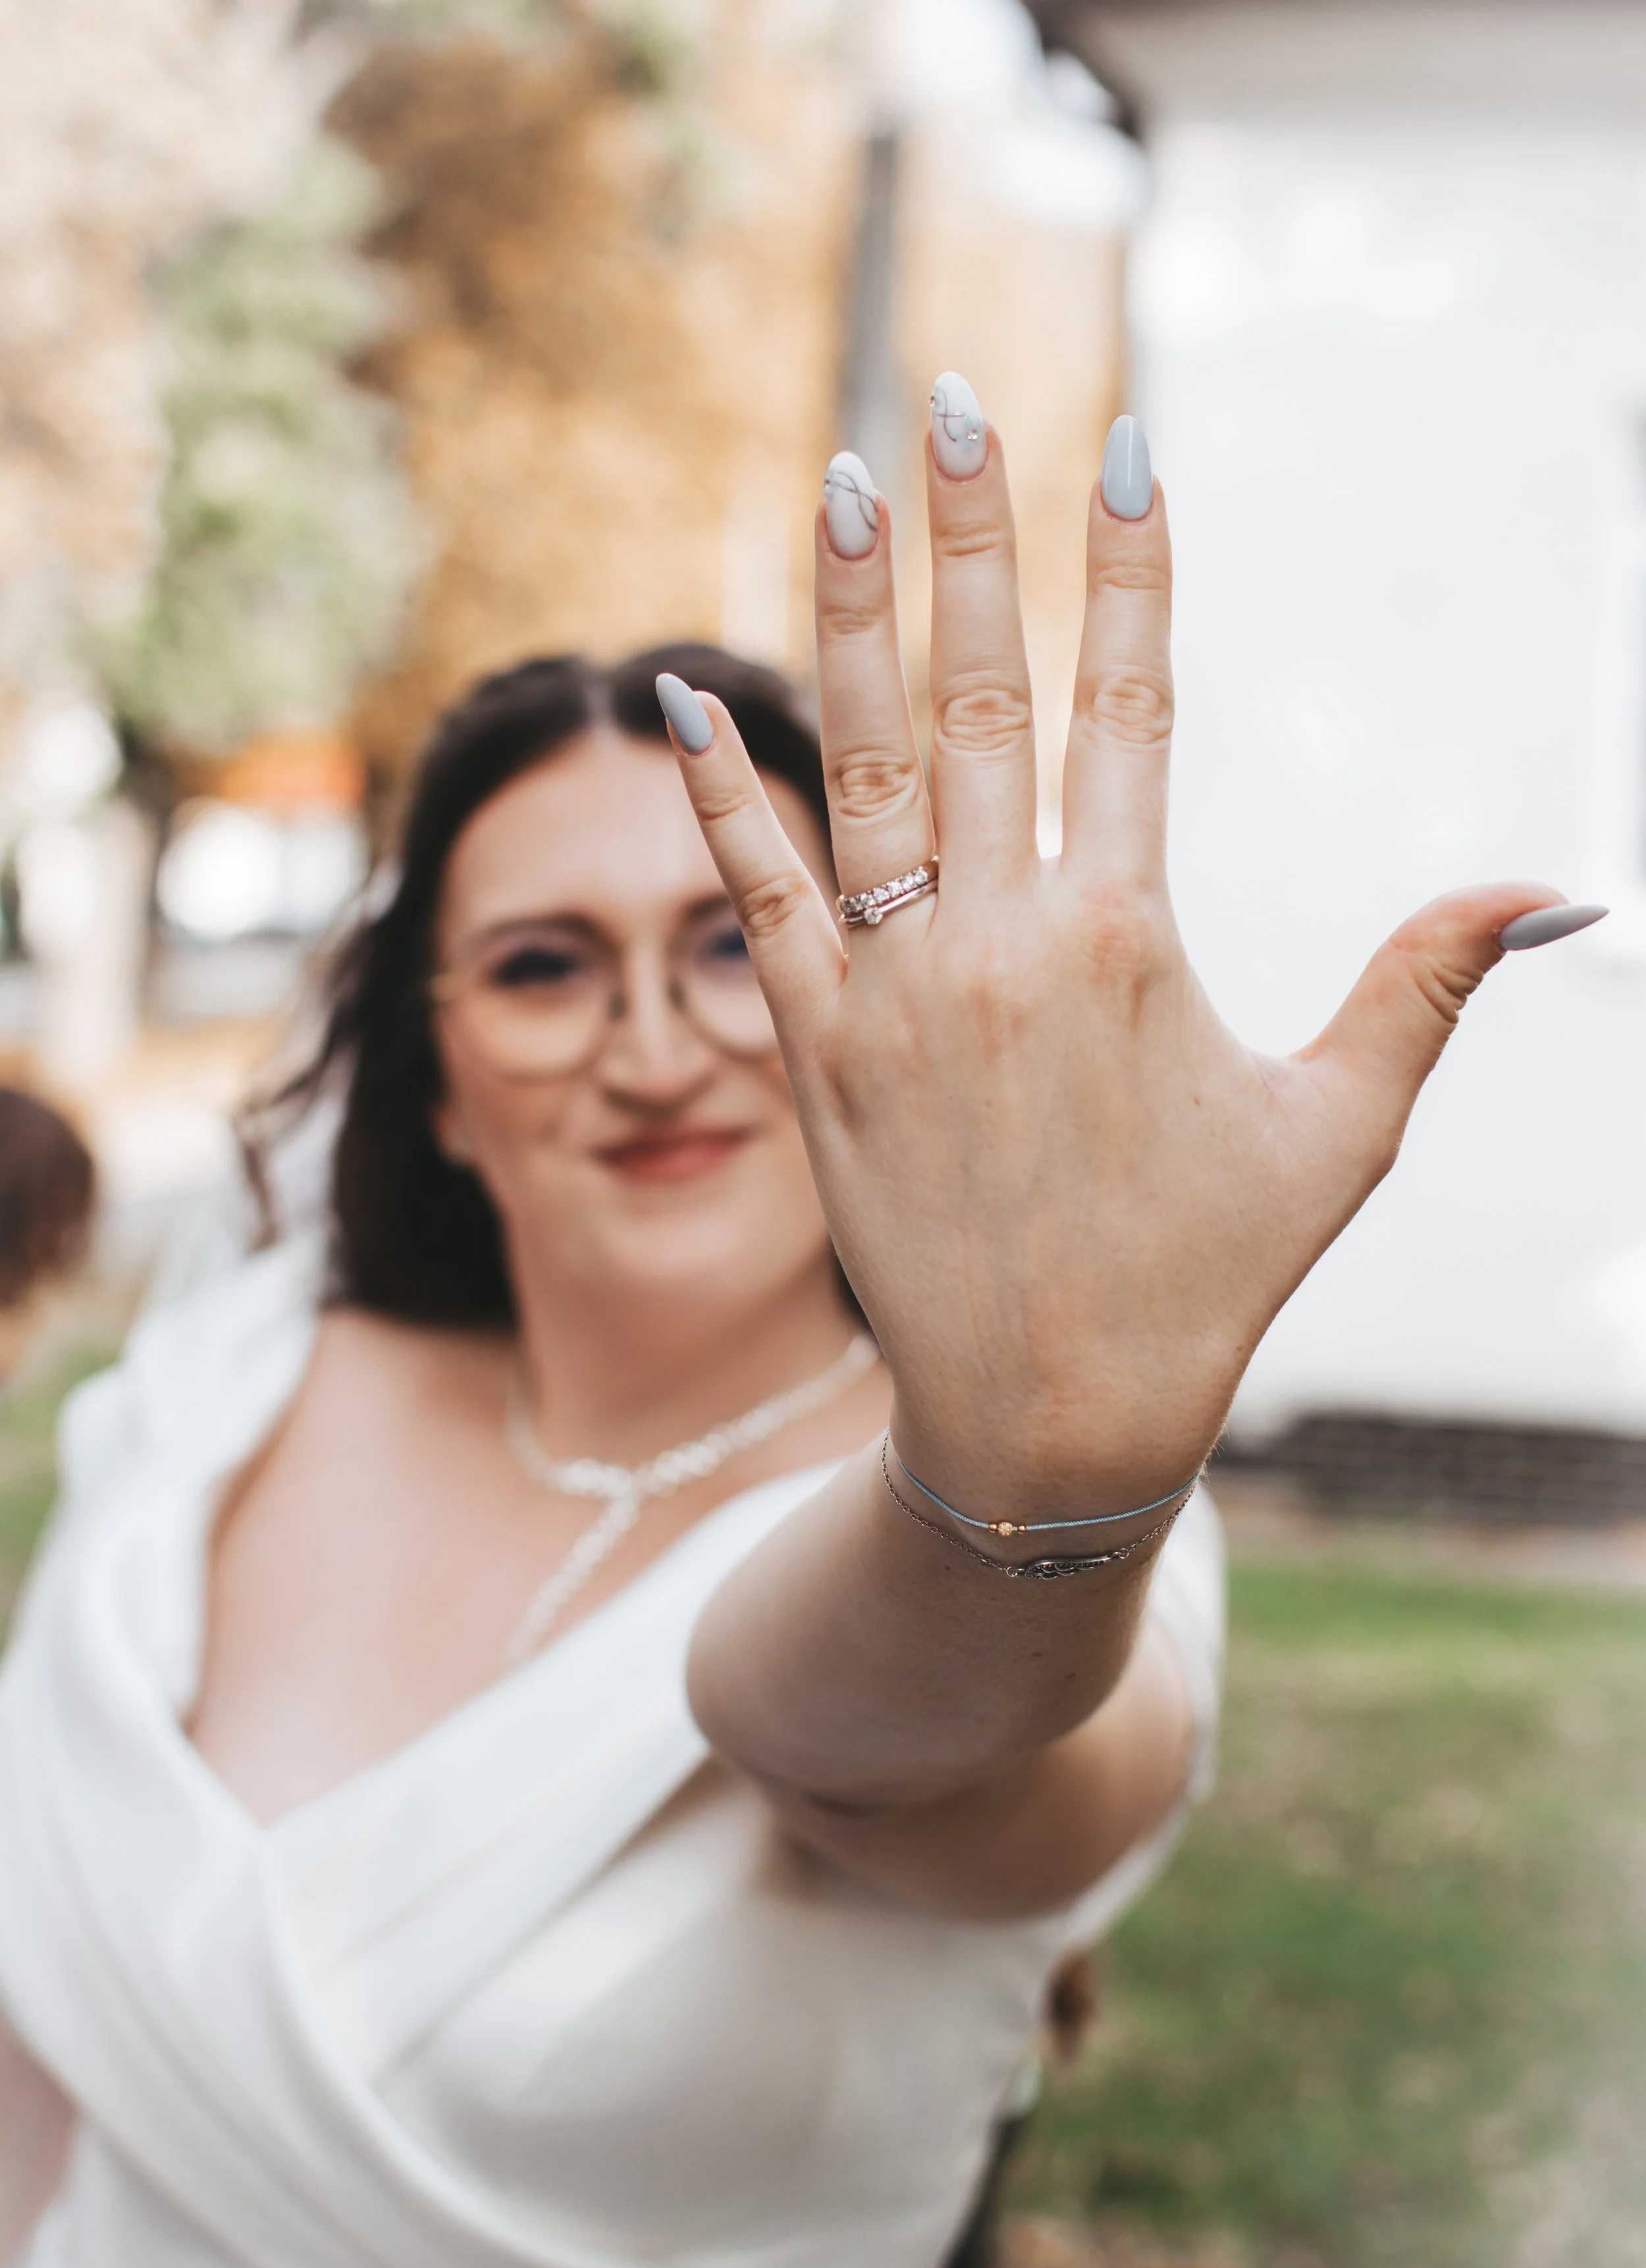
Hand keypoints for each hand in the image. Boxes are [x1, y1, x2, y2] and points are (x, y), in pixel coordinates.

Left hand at [662, 397, 1596, 1519]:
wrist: (1046, 1422)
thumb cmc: (1204, 1279)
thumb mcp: (1340, 1133)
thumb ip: (1424, 989)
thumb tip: (1554, 891)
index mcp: (1132, 937)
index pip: (1131, 704)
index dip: (1128, 567)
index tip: (1116, 444)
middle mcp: (1003, 941)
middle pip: (983, 692)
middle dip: (968, 536)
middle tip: (951, 403)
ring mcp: (895, 992)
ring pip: (864, 764)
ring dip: (847, 615)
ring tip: (840, 486)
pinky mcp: (815, 1055)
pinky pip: (760, 893)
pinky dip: (725, 795)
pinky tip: (688, 698)